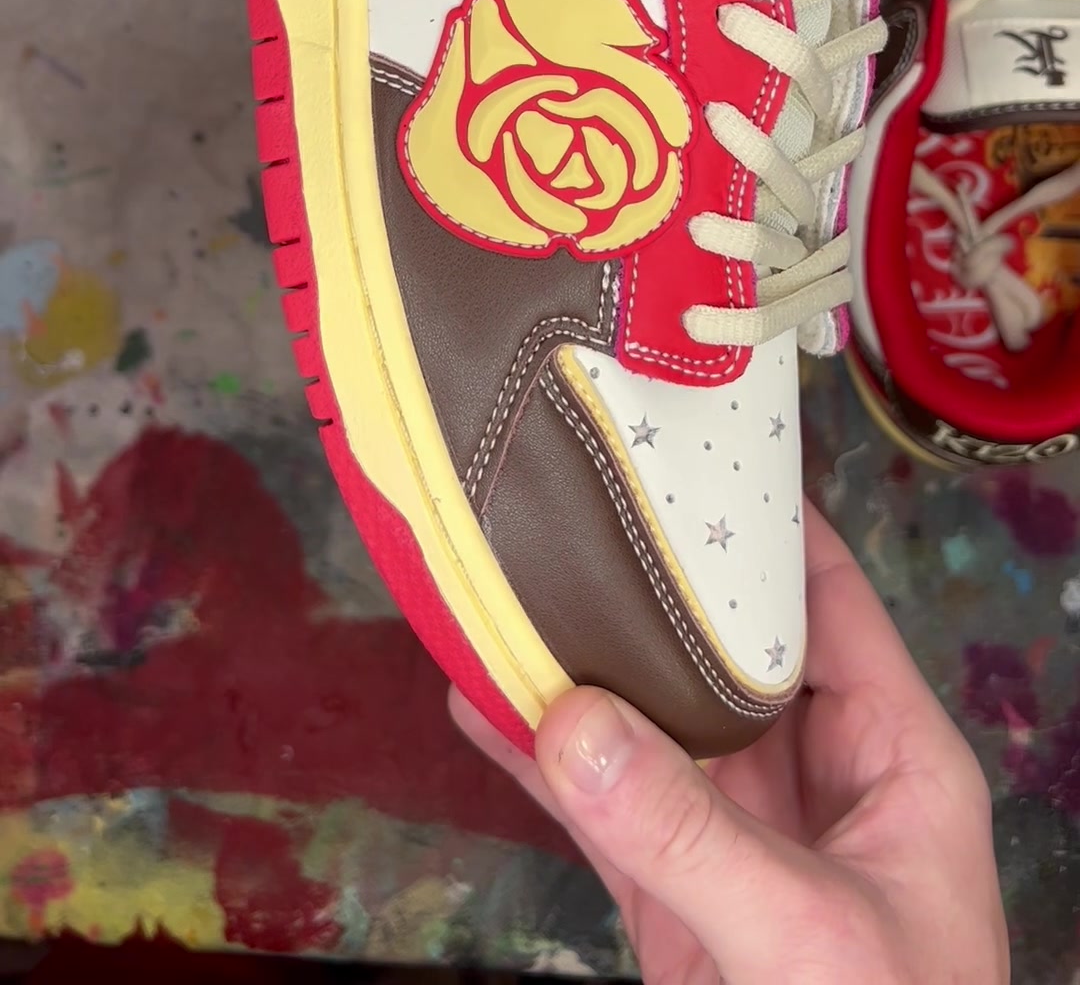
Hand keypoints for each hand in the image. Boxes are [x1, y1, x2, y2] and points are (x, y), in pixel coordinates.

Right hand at [453, 505, 1007, 982]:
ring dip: (574, 663)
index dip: (765, 519)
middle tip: (562, 500)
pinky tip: (472, 701)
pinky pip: (600, 808)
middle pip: (721, 649)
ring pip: (647, 722)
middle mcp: (812, 778)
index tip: (686, 444)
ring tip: (492, 583)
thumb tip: (569, 719)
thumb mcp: (808, 936)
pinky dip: (535, 760)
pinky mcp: (676, 902)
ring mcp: (737, 839)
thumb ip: (691, 833)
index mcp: (891, 754)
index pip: (829, 598)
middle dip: (643, 582)